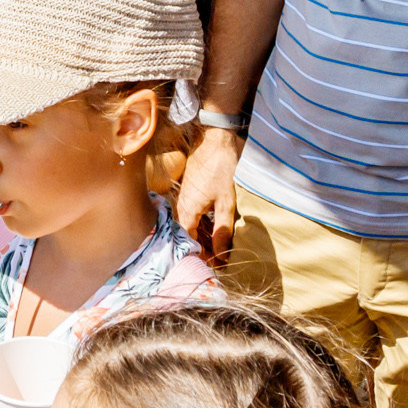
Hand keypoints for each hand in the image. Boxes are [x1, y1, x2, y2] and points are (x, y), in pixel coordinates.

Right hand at [175, 125, 243, 260]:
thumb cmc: (221, 167)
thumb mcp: (226, 201)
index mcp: (187, 211)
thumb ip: (223, 230)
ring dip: (204, 239)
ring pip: (192, 227)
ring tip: (220, 252)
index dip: (200, 258)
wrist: (216, 138)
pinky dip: (204, 227)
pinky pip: (195, 216)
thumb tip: (222, 255)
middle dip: (203, 251)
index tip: (214, 269)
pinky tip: (217, 232)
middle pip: (189, 237)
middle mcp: (181, 207)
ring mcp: (185, 199)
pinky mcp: (192, 193)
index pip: (188, 243)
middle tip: (220, 264)